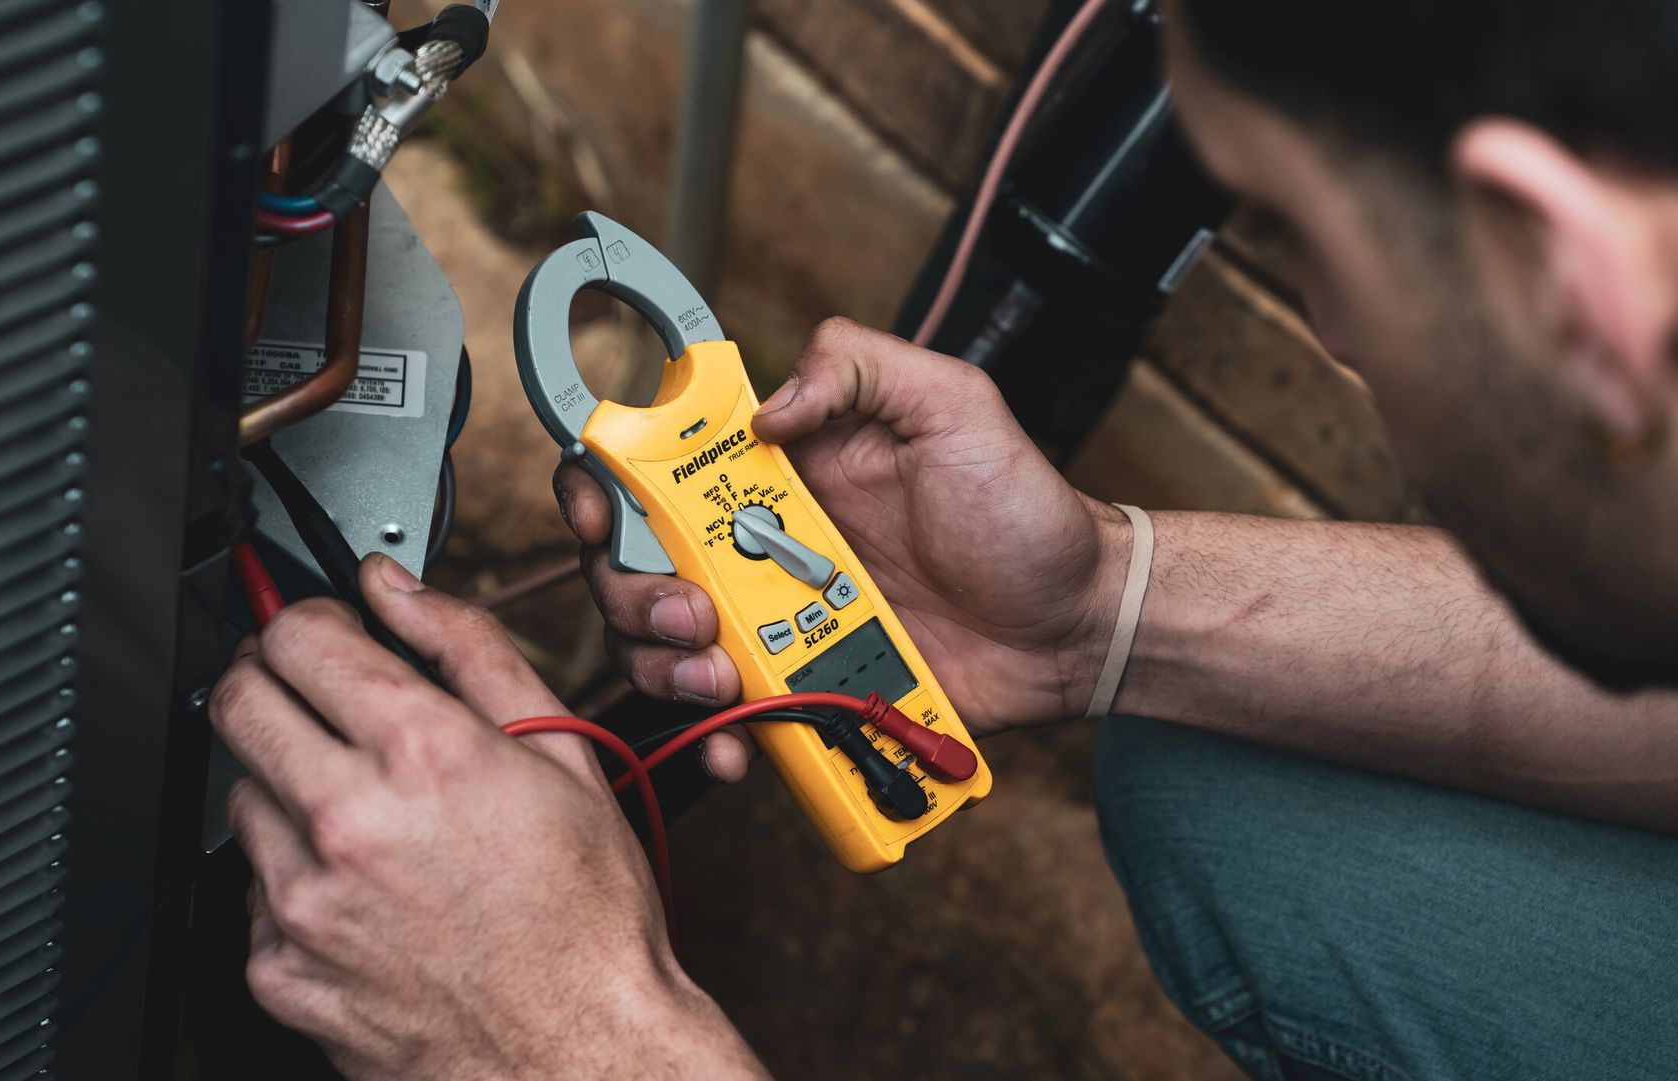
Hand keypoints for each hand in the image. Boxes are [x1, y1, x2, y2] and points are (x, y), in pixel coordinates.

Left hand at [210, 554, 764, 1079]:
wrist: (576, 1051)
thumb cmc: (584, 915)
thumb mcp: (562, 752)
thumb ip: (469, 649)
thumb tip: (401, 591)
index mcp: (421, 754)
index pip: (299, 636)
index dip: (313, 621)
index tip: (332, 636)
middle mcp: (347, 821)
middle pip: (238, 701)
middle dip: (272, 681)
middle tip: (318, 698)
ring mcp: (302, 901)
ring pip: (241, 795)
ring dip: (287, 783)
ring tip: (367, 813)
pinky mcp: (279, 968)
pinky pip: (252, 890)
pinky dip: (295, 875)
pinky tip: (363, 886)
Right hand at [557, 318, 1124, 781]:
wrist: (1074, 624)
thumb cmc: (1022, 512)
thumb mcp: (955, 403)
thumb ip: (860, 368)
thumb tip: (765, 409)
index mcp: (779, 472)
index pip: (656, 462)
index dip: (603, 482)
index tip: (605, 511)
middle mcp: (759, 544)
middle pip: (634, 562)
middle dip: (633, 591)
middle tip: (694, 609)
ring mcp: (774, 621)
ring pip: (662, 645)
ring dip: (664, 663)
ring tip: (722, 671)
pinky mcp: (799, 689)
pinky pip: (729, 717)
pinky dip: (716, 735)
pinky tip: (739, 740)